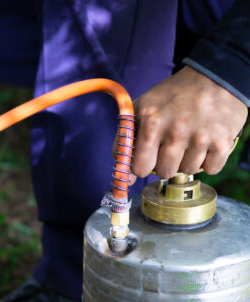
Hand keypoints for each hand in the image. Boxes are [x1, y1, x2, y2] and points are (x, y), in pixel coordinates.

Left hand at [132, 66, 246, 178]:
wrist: (217, 76)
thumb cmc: (175, 95)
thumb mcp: (142, 107)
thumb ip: (126, 140)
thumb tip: (125, 179)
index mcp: (151, 122)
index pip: (138, 167)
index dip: (142, 164)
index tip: (148, 156)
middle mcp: (175, 131)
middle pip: (163, 172)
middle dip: (165, 162)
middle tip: (172, 145)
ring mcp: (200, 137)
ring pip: (186, 171)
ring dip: (187, 160)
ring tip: (191, 139)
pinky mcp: (222, 142)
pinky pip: (210, 169)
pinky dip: (208, 160)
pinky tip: (206, 143)